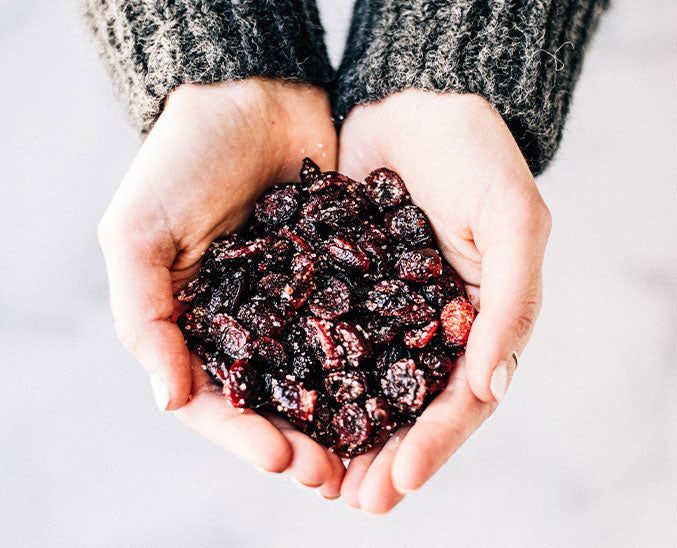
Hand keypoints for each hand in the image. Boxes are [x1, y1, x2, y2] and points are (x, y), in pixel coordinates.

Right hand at [98, 78, 344, 496]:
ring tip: (372, 451)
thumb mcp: (138, 232)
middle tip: (336, 477)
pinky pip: (357, 325)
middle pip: (273, 398)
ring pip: (318, 374)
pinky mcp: (339, 275)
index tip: (284, 459)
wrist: (251, 95)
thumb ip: (141, 314)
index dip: (245, 436)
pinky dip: (374, 359)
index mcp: (192, 322)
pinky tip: (399, 387)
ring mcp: (295, 301)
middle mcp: (246, 321)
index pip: (214, 397)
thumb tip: (168, 400)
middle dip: (301, 440)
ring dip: (341, 416)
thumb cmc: (182, 158)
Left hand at [337, 91, 551, 512]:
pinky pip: (321, 336)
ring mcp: (380, 306)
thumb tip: (492, 389)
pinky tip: (285, 406)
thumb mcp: (512, 220)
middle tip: (350, 499)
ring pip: (361, 382)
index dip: (435, 445)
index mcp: (478, 320)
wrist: (414, 99)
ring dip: (342, 431)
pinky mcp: (337, 282)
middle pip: (408, 406)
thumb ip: (511, 304)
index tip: (398, 483)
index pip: (462, 399)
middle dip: (382, 456)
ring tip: (315, 475)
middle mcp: (427, 323)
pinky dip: (307, 374)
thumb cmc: (475, 155)